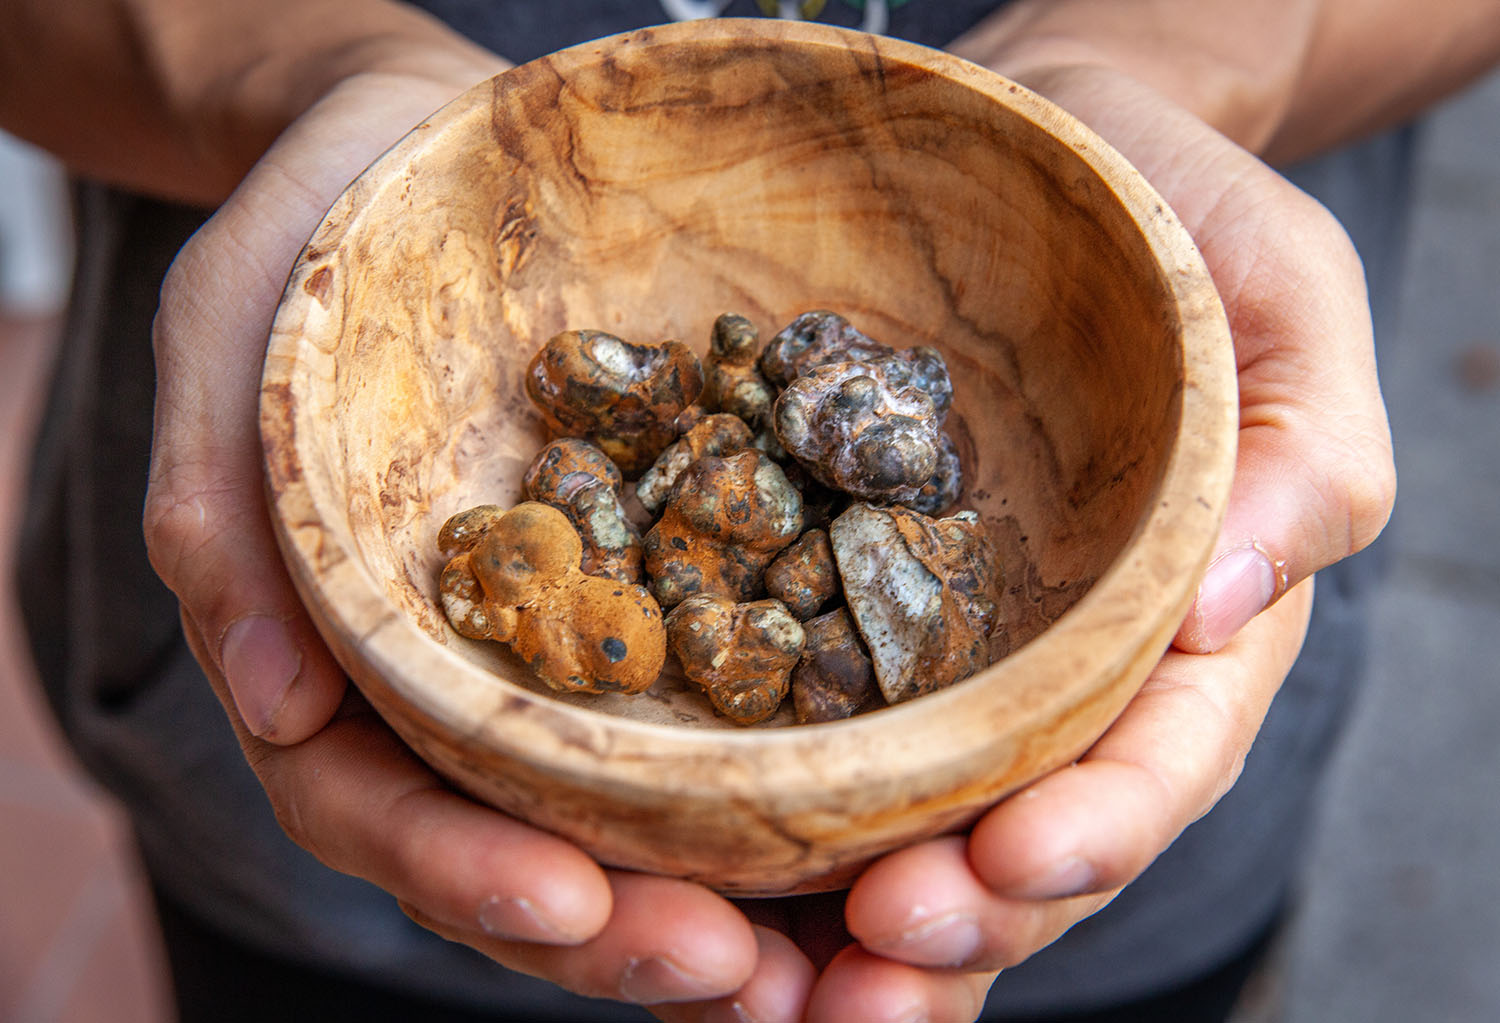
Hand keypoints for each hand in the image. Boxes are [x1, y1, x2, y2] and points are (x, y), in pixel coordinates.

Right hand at [143, 56, 761, 1006]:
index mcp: (347, 666)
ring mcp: (581, 662)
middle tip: (739, 979)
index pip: (381, 810)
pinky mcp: (681, 600)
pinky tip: (882, 826)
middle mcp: (471, 695)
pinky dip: (796, 789)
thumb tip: (270, 704)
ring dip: (733, 907)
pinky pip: (736, 715)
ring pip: (642, 827)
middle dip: (625, 936)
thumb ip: (225, 521)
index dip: (465, 873)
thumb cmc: (318, 248)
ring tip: (834, 960)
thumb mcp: (229, 345)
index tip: (565, 903)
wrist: (443, 161)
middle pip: (528, 857)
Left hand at [653, 65, 1394, 1021]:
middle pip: (1030, 835)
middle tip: (863, 973)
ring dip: (848, 927)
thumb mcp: (1283, 301)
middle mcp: (1064, 671)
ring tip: (772, 991)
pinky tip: (701, 872)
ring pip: (917, 827)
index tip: (1003, 871)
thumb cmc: (1177, 220)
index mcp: (1186, 622)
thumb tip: (1237, 600)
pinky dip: (768, 824)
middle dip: (958, 922)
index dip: (1092, 829)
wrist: (1038, 165)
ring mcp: (951, 658)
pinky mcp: (845, 615)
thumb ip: (1299, 448)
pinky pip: (814, 738)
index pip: (1155, 755)